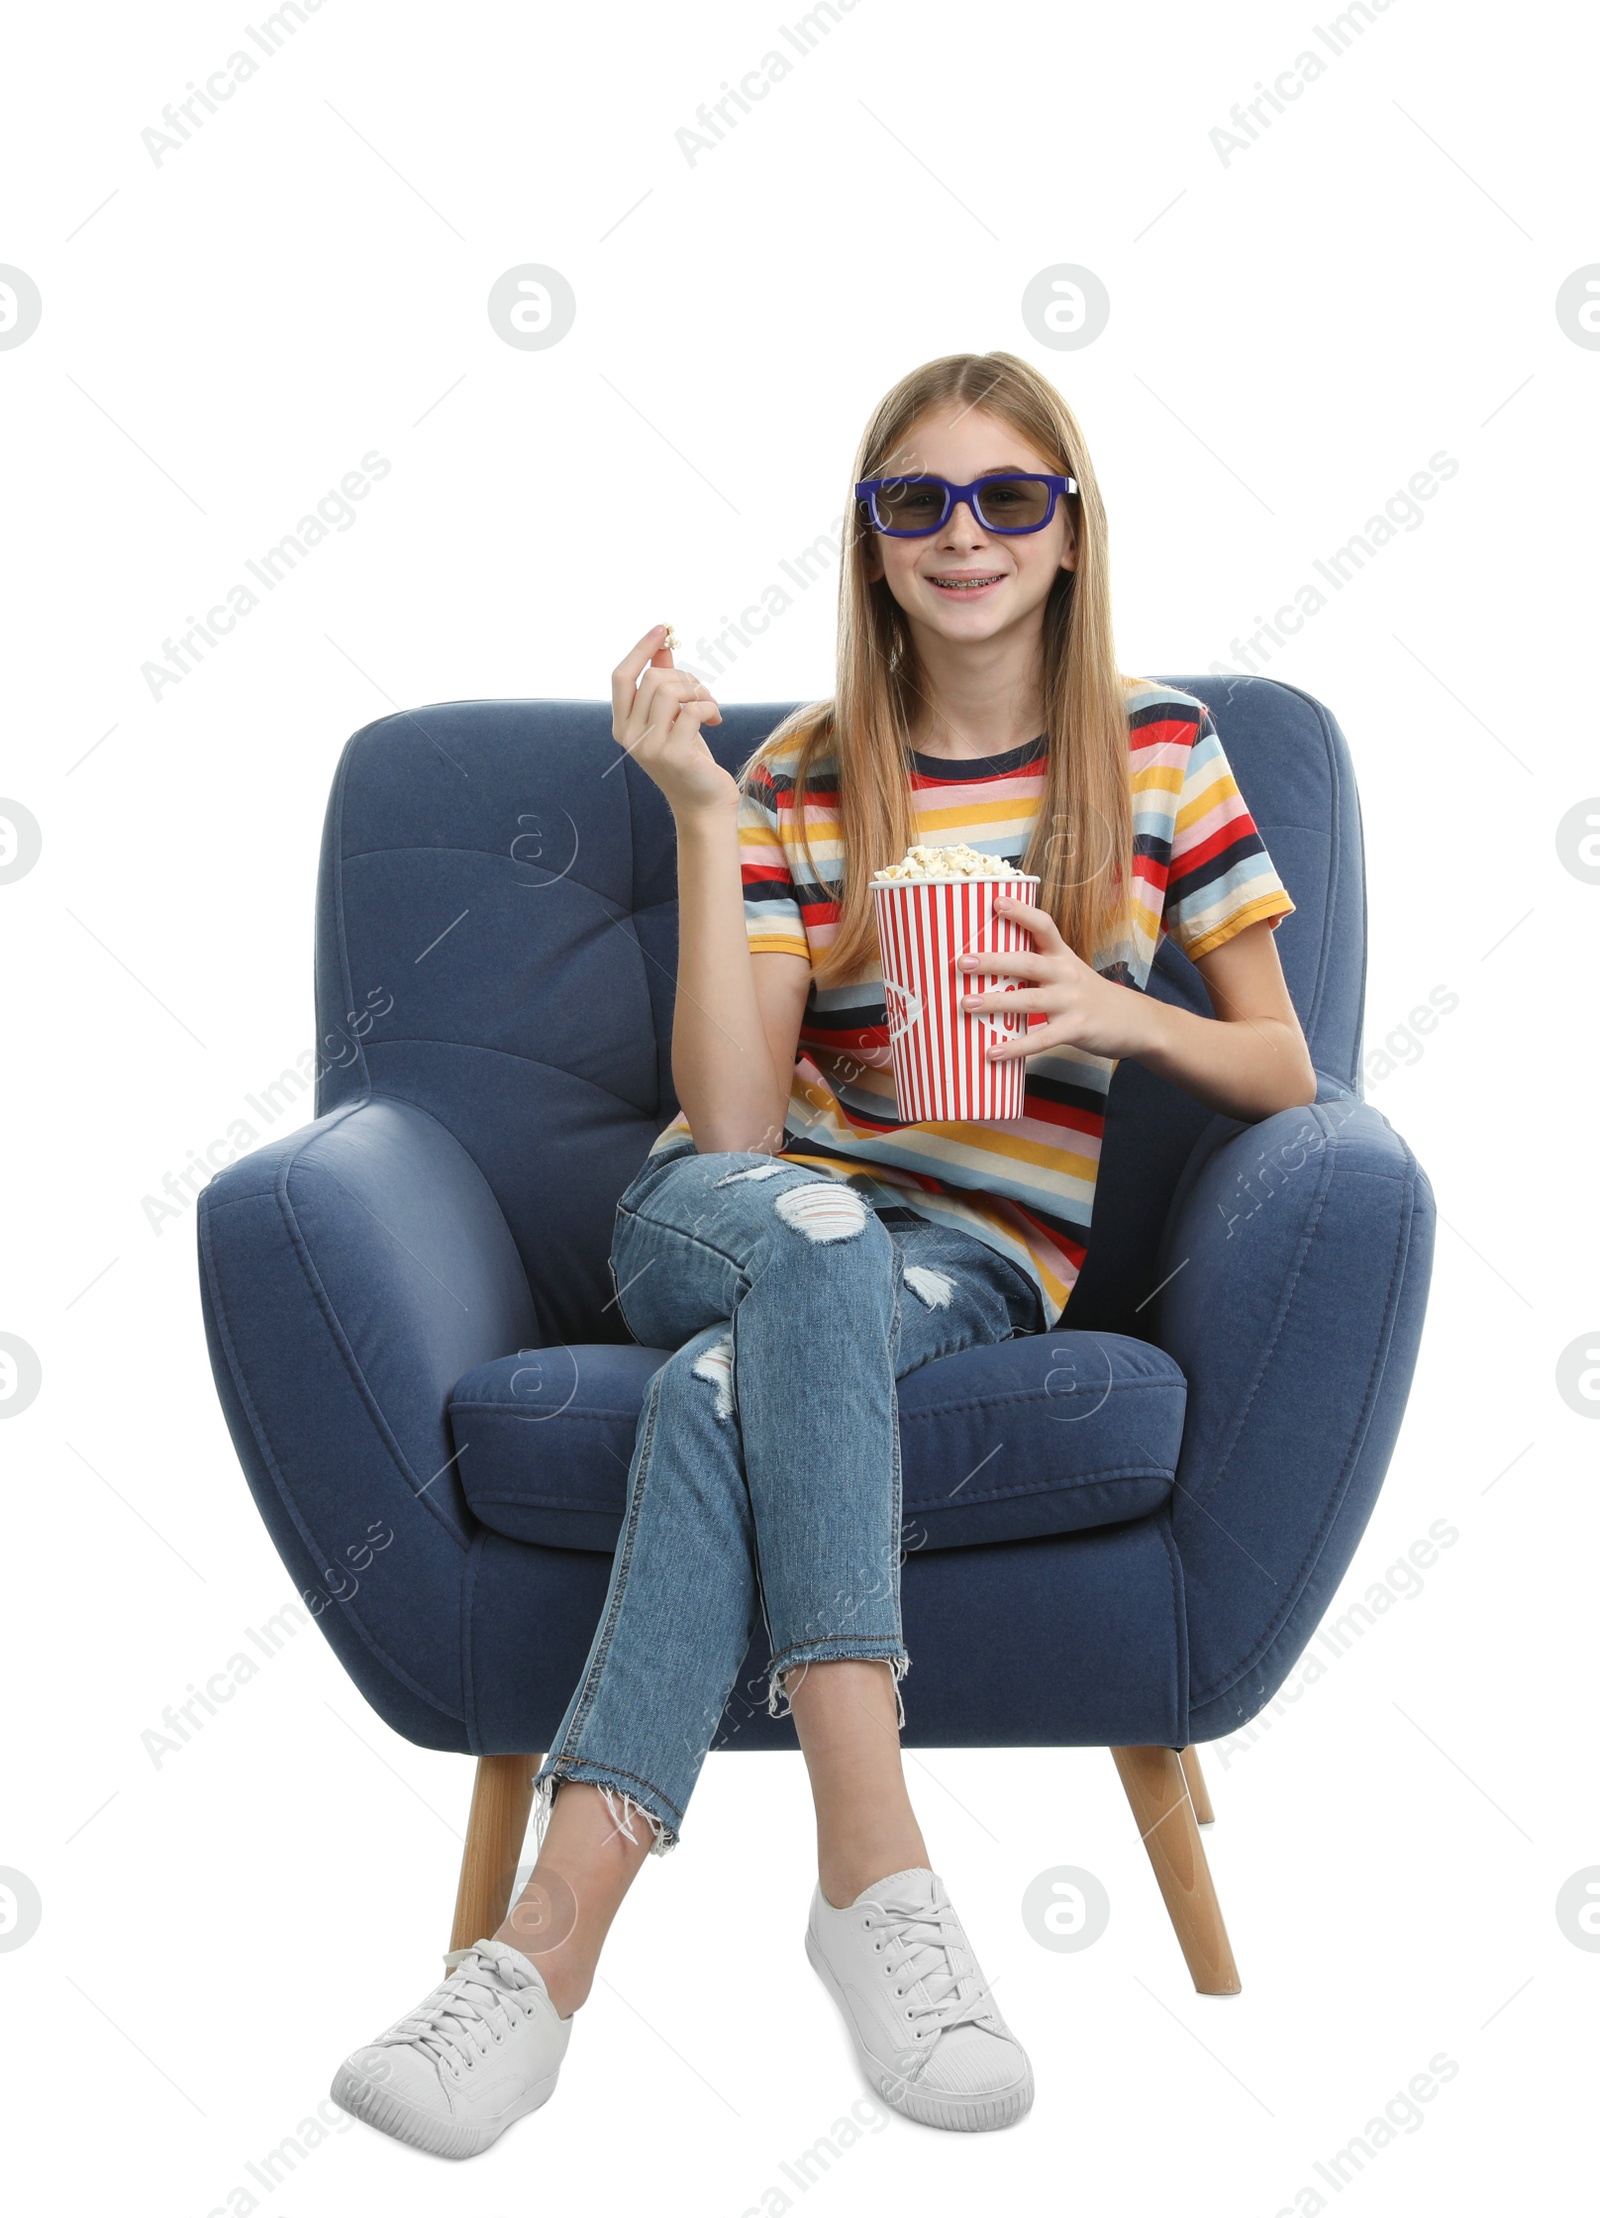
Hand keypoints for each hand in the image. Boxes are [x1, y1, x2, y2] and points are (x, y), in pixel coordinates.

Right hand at [610, 626, 734, 817]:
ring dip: (699, 691)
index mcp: (622, 725)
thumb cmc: (689, 758)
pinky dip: (710, 708)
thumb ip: (664, 684)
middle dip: (685, 678)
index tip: (663, 629)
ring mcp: (649, 747)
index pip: (621, 676)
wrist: (704, 804)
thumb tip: (663, 647)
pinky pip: (692, 709)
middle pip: (652, 679)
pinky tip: (716, 721)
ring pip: (671, 690)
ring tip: (710, 707)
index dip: (641, 649)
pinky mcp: (674, 754)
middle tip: (702, 695)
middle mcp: (629, 736)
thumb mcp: (672, 719)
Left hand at [956, 896, 1148, 1062]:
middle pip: (1028, 962)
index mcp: (1063, 956)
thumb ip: (1038, 967)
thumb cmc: (1090, 996)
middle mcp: (1066, 974)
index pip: (1043, 926)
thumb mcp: (1069, 972)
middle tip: (962, 962)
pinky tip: (992, 1052)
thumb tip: (988, 967)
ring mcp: (1072, 1002)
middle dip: (994, 961)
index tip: (996, 902)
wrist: (1136, 1022)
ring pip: (1030, 1000)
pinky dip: (1015, 1047)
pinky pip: (1041, 1039)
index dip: (1021, 913)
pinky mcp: (1076, 1029)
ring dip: (996, 1001)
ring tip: (966, 1004)